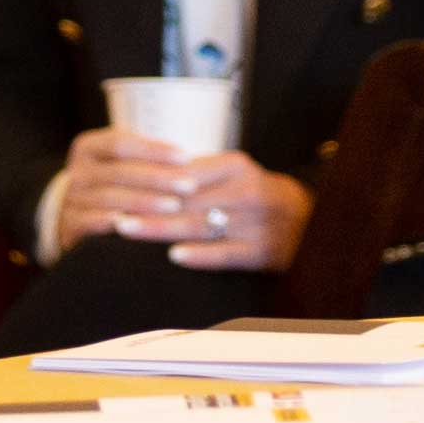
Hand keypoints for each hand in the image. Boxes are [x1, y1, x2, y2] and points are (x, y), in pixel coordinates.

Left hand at [51, 129, 309, 270]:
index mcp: (235, 166)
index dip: (151, 181)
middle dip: (147, 207)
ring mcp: (256, 222)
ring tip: (129, 231)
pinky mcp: (262, 251)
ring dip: (161, 229)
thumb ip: (196, 173)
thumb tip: (145, 171)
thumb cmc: (256, 196)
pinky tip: (174, 256)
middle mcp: (246, 190)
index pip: (185, 173)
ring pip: (200, 225)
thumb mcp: (233, 174)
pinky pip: (226, 253)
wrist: (310, 220)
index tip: (119, 188)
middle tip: (113, 215)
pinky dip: (200, 255)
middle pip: (186, 200)